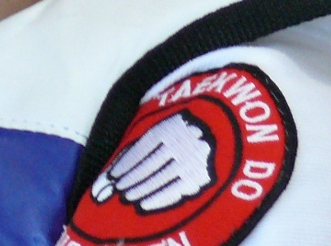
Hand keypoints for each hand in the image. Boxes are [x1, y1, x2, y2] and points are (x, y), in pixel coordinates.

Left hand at [90, 111, 214, 212]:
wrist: (219, 134)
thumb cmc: (182, 130)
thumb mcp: (164, 125)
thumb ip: (143, 138)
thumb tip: (117, 161)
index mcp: (167, 130)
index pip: (140, 151)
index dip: (124, 165)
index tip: (111, 177)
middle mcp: (178, 147)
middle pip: (147, 167)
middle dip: (129, 181)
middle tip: (115, 191)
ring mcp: (190, 164)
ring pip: (159, 180)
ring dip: (139, 191)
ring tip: (125, 198)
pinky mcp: (199, 179)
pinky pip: (175, 191)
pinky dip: (157, 199)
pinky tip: (143, 205)